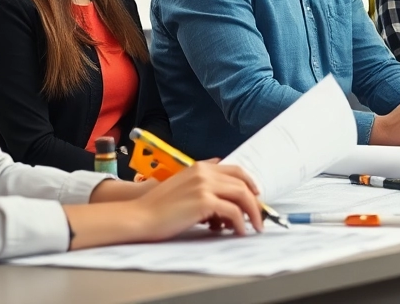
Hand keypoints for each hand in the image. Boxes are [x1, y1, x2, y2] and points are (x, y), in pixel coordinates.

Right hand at [67, 161, 264, 248]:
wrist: (139, 217)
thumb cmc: (158, 208)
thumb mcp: (182, 187)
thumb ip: (202, 184)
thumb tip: (222, 190)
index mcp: (200, 167)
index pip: (235, 170)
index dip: (250, 183)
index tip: (256, 196)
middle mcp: (204, 172)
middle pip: (242, 183)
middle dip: (255, 201)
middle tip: (260, 217)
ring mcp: (205, 185)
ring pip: (242, 195)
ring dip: (252, 213)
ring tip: (254, 227)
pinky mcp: (204, 201)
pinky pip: (233, 212)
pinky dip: (239, 223)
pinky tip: (237, 232)